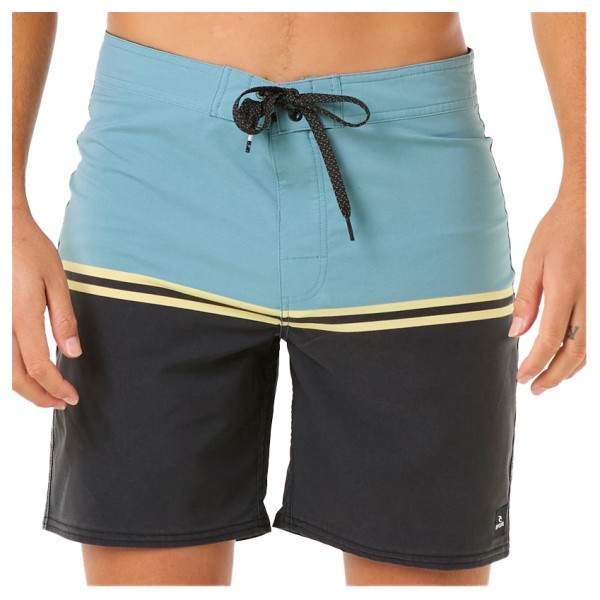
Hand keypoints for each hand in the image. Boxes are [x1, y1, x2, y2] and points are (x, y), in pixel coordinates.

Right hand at [12, 205, 81, 408]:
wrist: (2, 227)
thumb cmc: (29, 249)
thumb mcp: (56, 280)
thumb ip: (64, 319)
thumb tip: (73, 352)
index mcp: (21, 317)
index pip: (38, 366)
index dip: (56, 387)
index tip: (72, 397)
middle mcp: (0, 324)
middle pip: (14, 377)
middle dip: (38, 397)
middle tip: (61, 403)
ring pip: (2, 369)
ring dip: (23, 387)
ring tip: (47, 392)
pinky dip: (11, 369)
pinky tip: (28, 369)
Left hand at [508, 178, 585, 393]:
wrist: (590, 208)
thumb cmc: (558, 230)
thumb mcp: (533, 261)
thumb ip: (526, 299)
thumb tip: (516, 332)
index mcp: (566, 290)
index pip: (550, 340)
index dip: (535, 364)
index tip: (520, 377)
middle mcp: (589, 300)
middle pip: (574, 352)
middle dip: (554, 375)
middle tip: (534, 389)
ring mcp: (599, 300)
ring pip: (590, 348)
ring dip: (569, 369)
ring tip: (548, 379)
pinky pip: (595, 334)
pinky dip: (582, 352)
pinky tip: (568, 358)